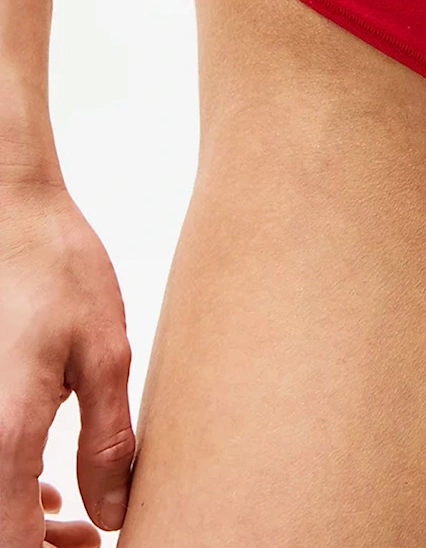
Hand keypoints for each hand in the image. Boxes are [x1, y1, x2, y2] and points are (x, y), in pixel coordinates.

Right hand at [0, 182, 134, 547]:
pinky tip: (47, 494)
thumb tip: (113, 516)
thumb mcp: (104, 352)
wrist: (10, 212)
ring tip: (77, 529)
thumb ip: (107, 442)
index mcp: (5, 434)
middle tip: (91, 544)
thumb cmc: (57, 270)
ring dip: (24, 531)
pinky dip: (10, 496)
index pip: (13, 545)